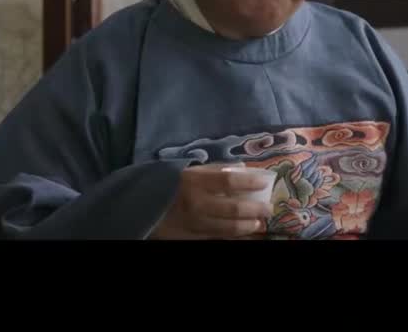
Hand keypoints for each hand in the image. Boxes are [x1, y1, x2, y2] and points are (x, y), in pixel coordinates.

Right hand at [150, 164, 273, 239]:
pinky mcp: (190, 238)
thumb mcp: (187, 171)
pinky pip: (217, 239)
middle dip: (255, 210)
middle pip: (232, 209)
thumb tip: (242, 169)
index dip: (250, 182)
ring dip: (248, 227)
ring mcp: (193, 224)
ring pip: (227, 229)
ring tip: (258, 224)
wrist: (140, 208)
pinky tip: (244, 236)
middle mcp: (195, 204)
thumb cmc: (167, 185)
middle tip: (267, 209)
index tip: (264, 182)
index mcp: (193, 182)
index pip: (228, 181)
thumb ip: (213, 170)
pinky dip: (234, 238)